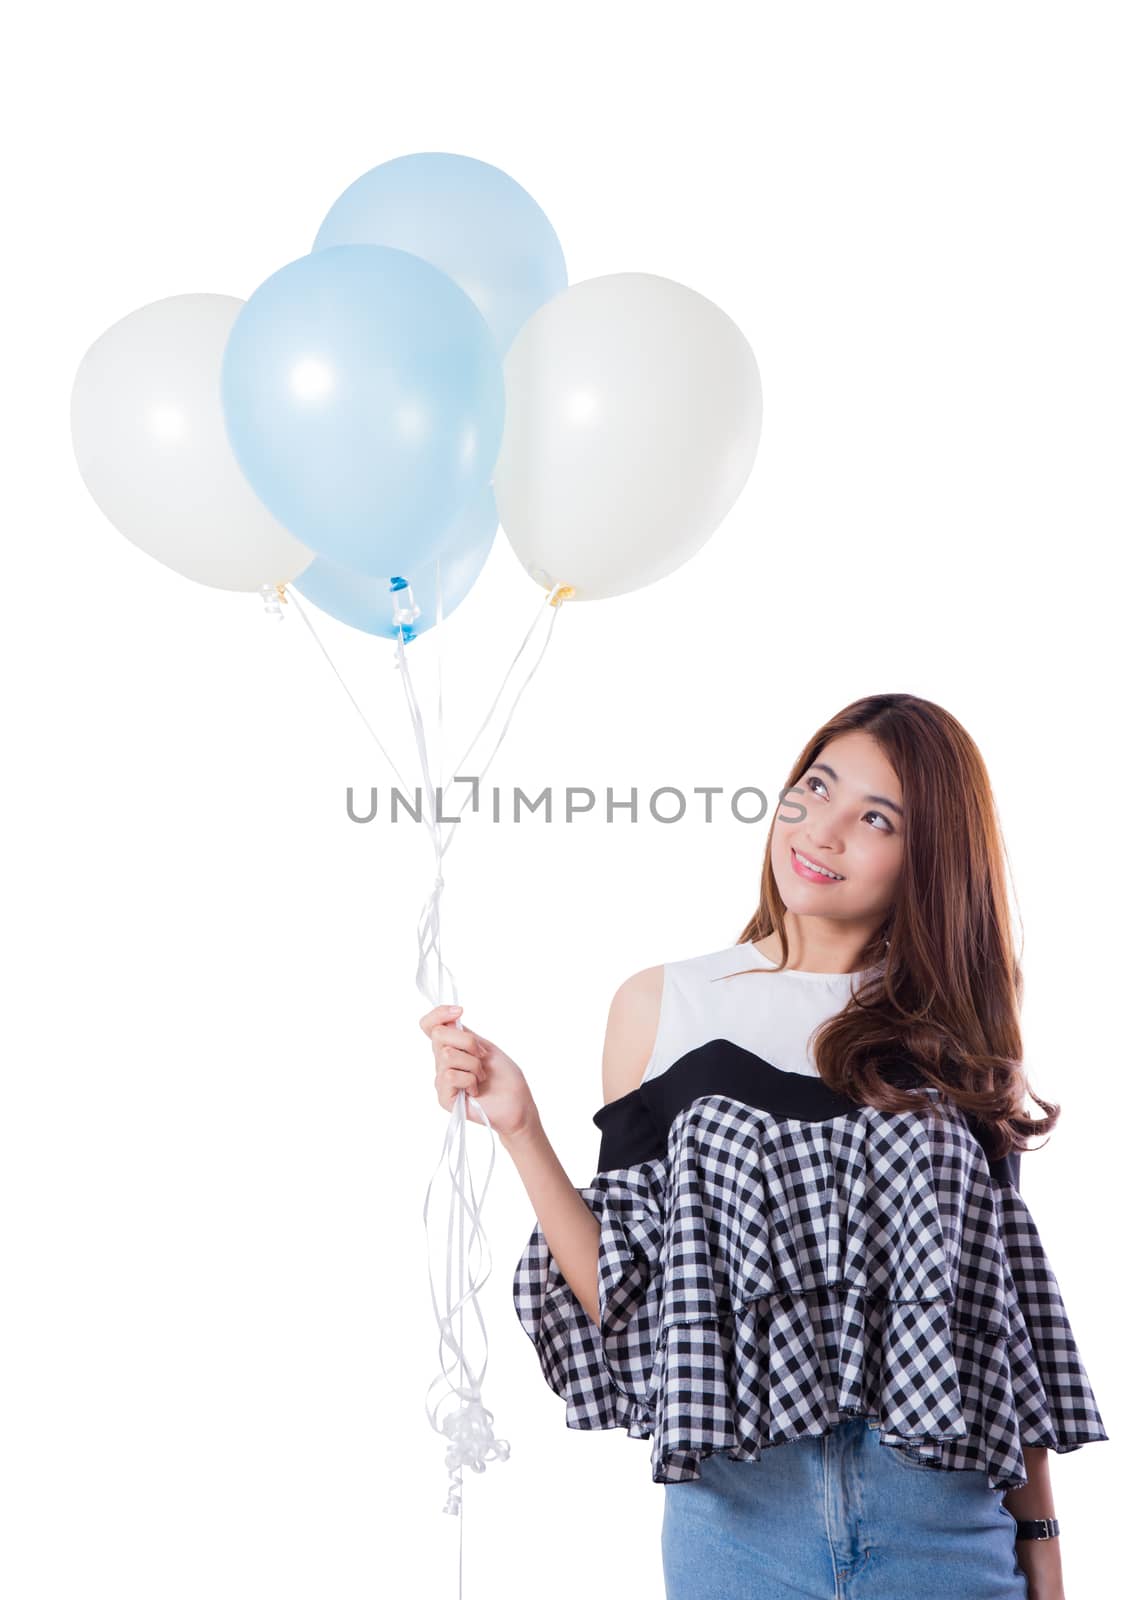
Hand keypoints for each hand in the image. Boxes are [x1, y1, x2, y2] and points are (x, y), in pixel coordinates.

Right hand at [420, 1004, 539, 1140]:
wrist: (517, 1103)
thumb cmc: (505, 1077)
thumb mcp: (486, 1047)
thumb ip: (465, 1034)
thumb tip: (449, 1019)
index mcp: (452, 1047)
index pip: (429, 1025)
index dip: (438, 1014)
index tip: (460, 1011)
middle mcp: (442, 1062)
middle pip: (439, 1034)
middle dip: (468, 1041)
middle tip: (483, 1056)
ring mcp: (441, 1080)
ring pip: (447, 1055)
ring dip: (473, 1064)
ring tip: (481, 1076)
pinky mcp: (444, 1098)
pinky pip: (449, 1076)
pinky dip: (470, 1080)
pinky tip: (476, 1090)